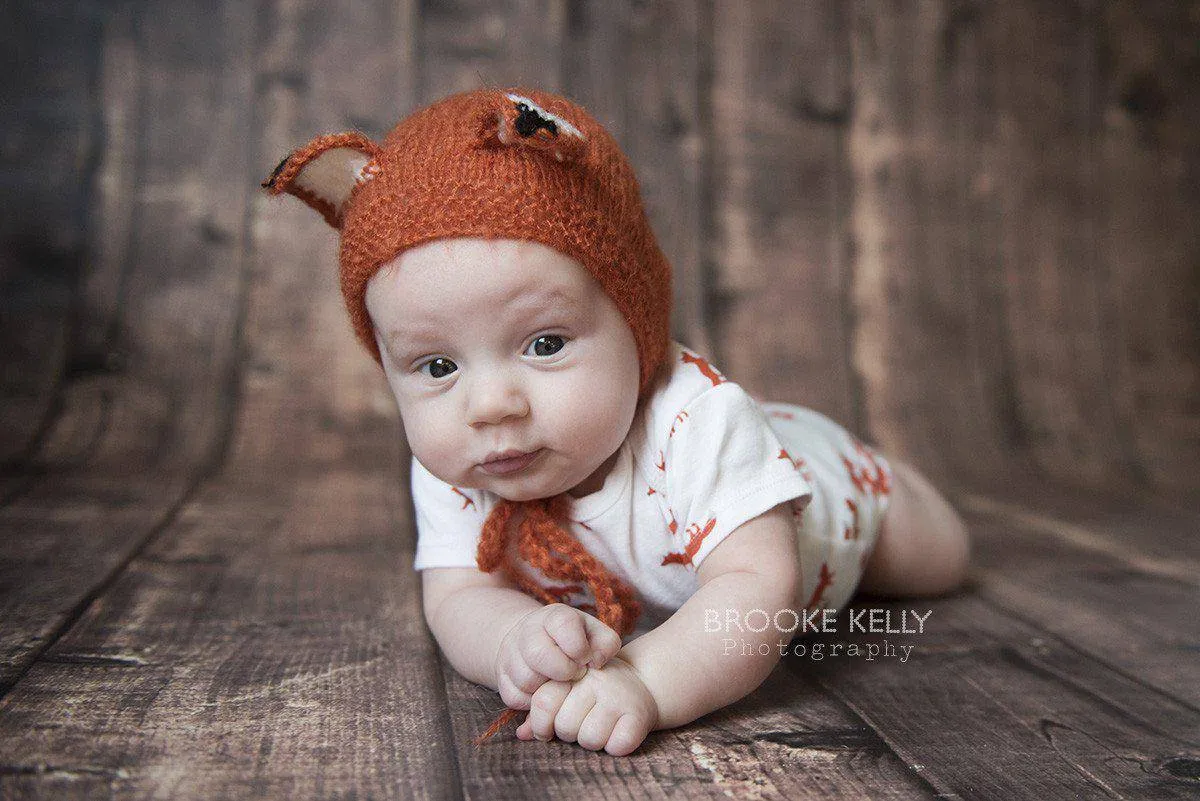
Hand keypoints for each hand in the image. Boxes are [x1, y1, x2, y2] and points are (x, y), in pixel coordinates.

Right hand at [493, 603, 623, 712]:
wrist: (536, 642)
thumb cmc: (575, 641)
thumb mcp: (595, 634)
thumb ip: (606, 643)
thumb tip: (596, 662)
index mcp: (554, 616)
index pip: (563, 625)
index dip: (579, 648)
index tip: (586, 659)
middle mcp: (528, 631)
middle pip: (538, 654)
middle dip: (563, 671)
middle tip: (574, 674)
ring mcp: (511, 654)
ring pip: (526, 679)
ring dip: (549, 688)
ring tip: (561, 683)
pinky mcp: (502, 679)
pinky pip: (516, 698)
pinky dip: (534, 702)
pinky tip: (545, 691)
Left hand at [515, 654, 658, 755]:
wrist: (643, 683)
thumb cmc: (595, 693)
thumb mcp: (567, 692)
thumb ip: (542, 711)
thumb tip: (521, 735)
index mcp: (573, 671)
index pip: (544, 701)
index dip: (540, 724)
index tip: (547, 729)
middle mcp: (596, 680)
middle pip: (564, 726)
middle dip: (569, 733)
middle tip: (582, 722)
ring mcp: (618, 697)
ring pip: (589, 739)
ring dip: (592, 741)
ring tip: (600, 726)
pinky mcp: (638, 715)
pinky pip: (616, 746)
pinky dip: (614, 746)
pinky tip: (617, 732)